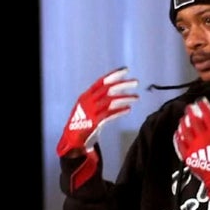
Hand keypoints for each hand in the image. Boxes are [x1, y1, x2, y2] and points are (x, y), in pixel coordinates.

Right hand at [57, 67, 137, 191]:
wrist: (73, 140)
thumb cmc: (83, 123)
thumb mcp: (89, 108)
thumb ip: (100, 100)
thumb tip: (117, 91)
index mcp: (86, 95)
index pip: (101, 81)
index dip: (114, 75)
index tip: (126, 70)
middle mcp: (88, 101)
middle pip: (107, 89)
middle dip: (123, 84)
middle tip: (136, 82)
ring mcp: (90, 111)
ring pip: (110, 101)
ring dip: (125, 98)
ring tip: (137, 97)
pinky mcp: (93, 122)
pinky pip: (109, 114)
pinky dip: (119, 111)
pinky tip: (128, 109)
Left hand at [173, 97, 209, 200]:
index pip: (206, 114)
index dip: (202, 105)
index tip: (201, 100)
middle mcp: (203, 139)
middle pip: (193, 120)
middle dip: (191, 111)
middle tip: (190, 107)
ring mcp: (194, 149)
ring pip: (184, 131)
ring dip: (183, 122)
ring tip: (183, 118)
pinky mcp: (189, 158)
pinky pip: (179, 144)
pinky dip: (178, 136)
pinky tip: (178, 132)